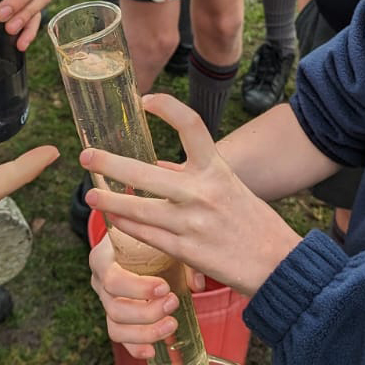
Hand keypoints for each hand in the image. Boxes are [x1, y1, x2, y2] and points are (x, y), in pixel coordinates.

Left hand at [82, 93, 302, 295]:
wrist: (278, 264)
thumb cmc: (252, 222)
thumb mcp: (228, 187)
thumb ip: (192, 174)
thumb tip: (156, 165)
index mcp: (216, 169)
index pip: (191, 126)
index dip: (167, 108)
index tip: (145, 100)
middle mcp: (201, 192)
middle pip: (145, 172)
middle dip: (109, 163)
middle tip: (87, 155)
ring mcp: (191, 223)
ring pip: (137, 209)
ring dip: (109, 201)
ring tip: (91, 196)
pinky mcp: (185, 251)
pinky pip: (145, 235)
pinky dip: (126, 226)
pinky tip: (114, 221)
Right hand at [88, 227, 206, 359]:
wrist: (135, 241)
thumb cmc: (147, 237)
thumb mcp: (160, 238)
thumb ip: (181, 256)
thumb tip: (197, 283)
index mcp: (104, 258)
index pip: (112, 279)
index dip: (138, 288)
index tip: (164, 287)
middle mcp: (100, 282)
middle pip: (114, 308)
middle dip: (146, 312)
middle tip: (173, 302)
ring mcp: (106, 302)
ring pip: (116, 327)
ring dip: (145, 332)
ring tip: (171, 325)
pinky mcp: (116, 317)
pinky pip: (120, 338)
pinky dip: (135, 348)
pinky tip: (153, 350)